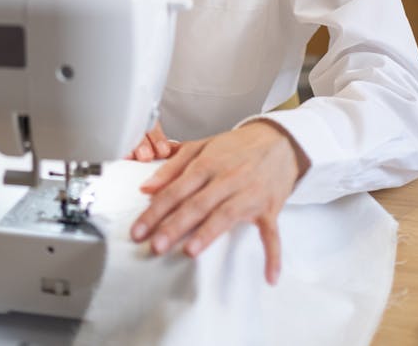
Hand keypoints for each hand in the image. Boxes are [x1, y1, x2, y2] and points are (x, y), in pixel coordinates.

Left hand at [130, 120, 308, 284]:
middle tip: (155, 245)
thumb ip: (172, 166)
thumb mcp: (203, 146)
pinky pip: (271, 233)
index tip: (139, 230)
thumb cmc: (237, 147)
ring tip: (189, 251)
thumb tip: (146, 187)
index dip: (156, 210)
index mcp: (208, 163)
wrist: (279, 141)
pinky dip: (272, 254)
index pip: (176, 189)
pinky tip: (269, 276)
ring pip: (226, 215)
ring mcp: (249, 194)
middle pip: (197, 204)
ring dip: (208, 234)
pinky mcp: (270, 208)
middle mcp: (227, 178)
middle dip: (175, 225)